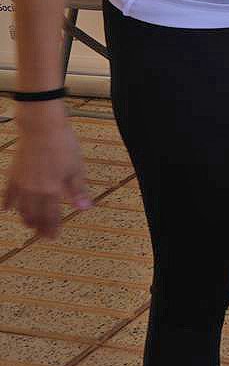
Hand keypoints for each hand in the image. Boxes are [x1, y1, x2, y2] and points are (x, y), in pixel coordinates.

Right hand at [4, 110, 92, 238]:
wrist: (41, 128)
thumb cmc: (63, 145)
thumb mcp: (76, 168)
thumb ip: (78, 191)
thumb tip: (85, 208)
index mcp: (51, 190)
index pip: (51, 216)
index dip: (52, 228)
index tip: (53, 236)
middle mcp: (33, 191)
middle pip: (34, 216)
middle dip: (39, 228)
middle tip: (42, 236)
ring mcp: (21, 183)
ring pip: (21, 208)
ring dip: (25, 219)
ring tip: (29, 225)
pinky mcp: (13, 174)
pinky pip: (8, 194)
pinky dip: (8, 204)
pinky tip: (7, 210)